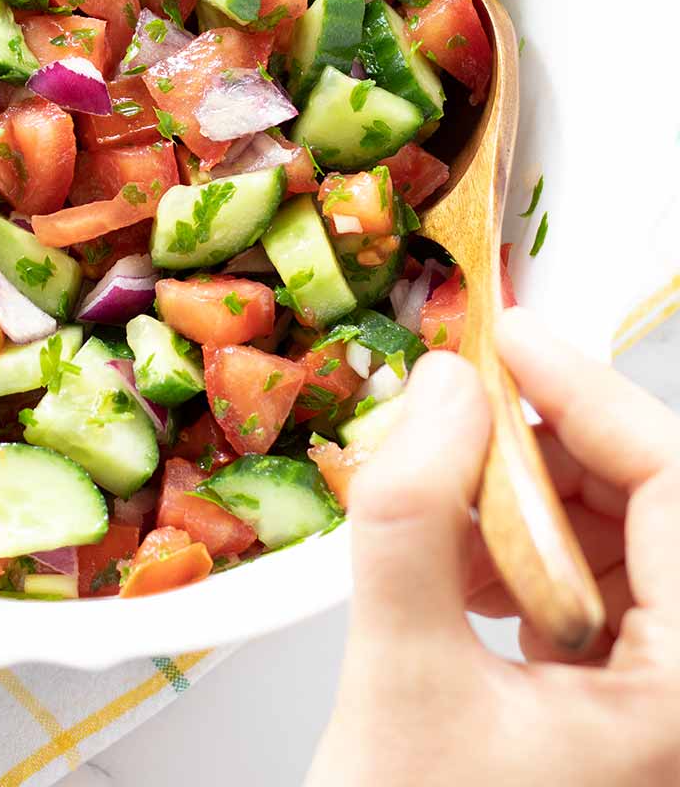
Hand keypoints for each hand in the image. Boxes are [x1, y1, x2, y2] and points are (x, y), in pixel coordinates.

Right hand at [306, 307, 679, 786]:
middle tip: (457, 402)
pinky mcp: (606, 717)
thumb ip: (412, 518)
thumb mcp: (400, 682)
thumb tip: (443, 386)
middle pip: (650, 509)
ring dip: (523, 496)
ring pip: (613, 545)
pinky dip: (513, 552)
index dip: (593, 393)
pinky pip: (582, 595)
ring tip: (437, 495)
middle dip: (547, 443)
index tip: (507, 336)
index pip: (678, 489)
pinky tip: (449, 559)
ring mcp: (651, 711)